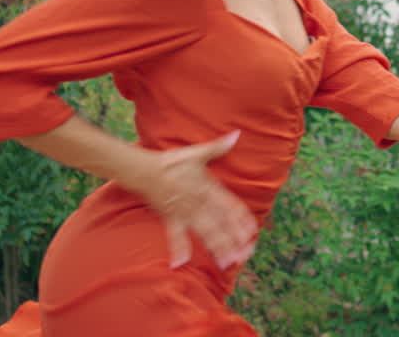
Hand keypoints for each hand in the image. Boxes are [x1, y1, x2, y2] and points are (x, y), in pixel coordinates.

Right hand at [132, 130, 257, 269]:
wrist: (145, 169)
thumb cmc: (173, 162)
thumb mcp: (198, 153)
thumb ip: (219, 147)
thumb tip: (237, 135)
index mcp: (208, 188)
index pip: (230, 206)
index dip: (242, 219)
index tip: (253, 232)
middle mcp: (199, 202)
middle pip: (221, 224)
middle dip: (234, 240)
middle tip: (246, 255)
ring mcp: (185, 212)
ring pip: (204, 232)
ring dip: (216, 248)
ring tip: (228, 263)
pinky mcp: (170, 218)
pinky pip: (175, 236)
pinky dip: (178, 248)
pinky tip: (181, 263)